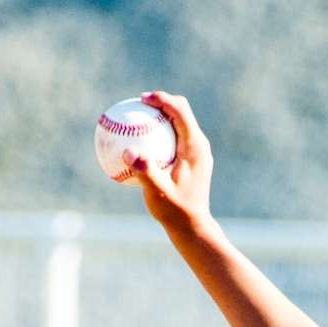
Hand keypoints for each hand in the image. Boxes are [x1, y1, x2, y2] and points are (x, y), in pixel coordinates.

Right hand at [134, 91, 215, 230]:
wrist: (193, 228)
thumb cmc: (176, 212)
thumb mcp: (158, 192)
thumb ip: (144, 170)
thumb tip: (128, 151)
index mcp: (194, 147)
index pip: (179, 110)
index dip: (161, 99)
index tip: (142, 98)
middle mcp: (199, 146)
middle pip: (181, 111)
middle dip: (161, 102)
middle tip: (140, 103)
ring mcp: (197, 153)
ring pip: (180, 123)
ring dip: (161, 116)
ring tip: (139, 117)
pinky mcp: (193, 161)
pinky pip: (176, 138)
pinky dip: (161, 133)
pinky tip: (142, 141)